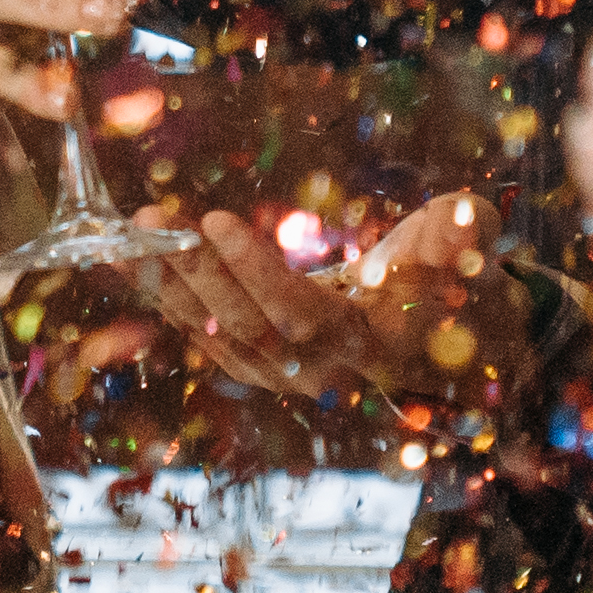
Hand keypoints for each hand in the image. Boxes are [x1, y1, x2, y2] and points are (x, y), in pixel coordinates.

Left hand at [149, 191, 500, 411]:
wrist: (437, 340)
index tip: (216, 221)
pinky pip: (204, 331)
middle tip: (152, 223)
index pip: (300, 315)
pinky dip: (166, 296)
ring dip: (167, 284)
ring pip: (215, 333)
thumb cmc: (449, 285)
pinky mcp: (256, 363)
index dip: (256, 271)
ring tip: (128, 235)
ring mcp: (282, 373)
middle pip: (244, 327)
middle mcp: (317, 372)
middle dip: (194, 273)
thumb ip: (462, 237)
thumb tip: (462, 219)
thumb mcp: (465, 253)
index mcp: (367, 348)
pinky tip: (131, 259)